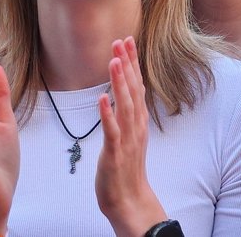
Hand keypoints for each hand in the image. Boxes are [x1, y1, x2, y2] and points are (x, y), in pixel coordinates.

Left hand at [95, 37, 165, 236]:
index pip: (136, 84)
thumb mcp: (129, 134)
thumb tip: (126, 90)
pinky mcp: (115, 153)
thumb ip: (129, 113)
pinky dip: (107, 114)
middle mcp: (136, 125)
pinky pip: (112, 131)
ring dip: (119, 82)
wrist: (129, 200)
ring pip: (125, 106)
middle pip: (133, 89)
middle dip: (127, 64)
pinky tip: (102, 99)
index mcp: (138, 120)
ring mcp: (127, 139)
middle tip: (120, 41)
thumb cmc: (126, 167)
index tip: (127, 41)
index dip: (132, 62)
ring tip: (113, 61)